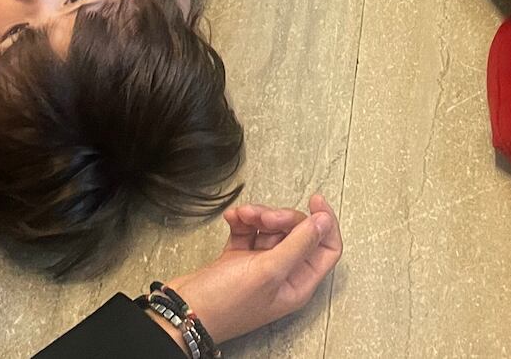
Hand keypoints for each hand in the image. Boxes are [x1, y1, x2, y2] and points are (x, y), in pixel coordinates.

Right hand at [166, 196, 343, 344]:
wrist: (183, 310)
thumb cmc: (224, 304)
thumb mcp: (268, 271)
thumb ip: (300, 243)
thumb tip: (324, 221)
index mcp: (298, 283)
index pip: (327, 248)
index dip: (324, 223)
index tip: (315, 201)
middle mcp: (283, 275)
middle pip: (298, 232)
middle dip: (281, 217)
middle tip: (265, 217)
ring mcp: (261, 266)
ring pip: (272, 229)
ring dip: (259, 216)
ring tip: (243, 216)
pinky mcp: (240, 259)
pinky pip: (250, 231)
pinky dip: (243, 222)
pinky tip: (232, 219)